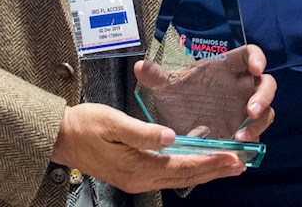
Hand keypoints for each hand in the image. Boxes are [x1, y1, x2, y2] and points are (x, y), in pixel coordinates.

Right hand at [52, 103, 244, 192]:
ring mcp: (136, 179)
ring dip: (205, 171)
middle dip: (214, 170)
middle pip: (185, 176)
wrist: (60, 137)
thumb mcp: (113, 122)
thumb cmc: (84, 125)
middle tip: (241, 163)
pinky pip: (169, 174)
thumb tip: (171, 137)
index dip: (209, 161)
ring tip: (229, 165)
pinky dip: (189, 168)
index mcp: (136, 167)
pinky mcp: (134, 174)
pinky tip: (199, 161)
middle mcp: (139, 178)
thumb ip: (143, 132)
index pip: (182, 165)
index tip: (232, 156)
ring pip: (179, 177)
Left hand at [134, 44, 275, 143]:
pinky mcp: (244, 128)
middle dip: (263, 97)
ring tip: (240, 137)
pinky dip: (251, 138)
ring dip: (259, 123)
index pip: (250, 55)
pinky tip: (237, 147)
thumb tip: (140, 67)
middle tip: (251, 110)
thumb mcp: (166, 88)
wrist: (178, 122)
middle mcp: (242, 86)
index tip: (257, 68)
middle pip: (267, 84)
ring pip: (267, 111)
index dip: (258, 58)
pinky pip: (257, 132)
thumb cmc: (179, 97)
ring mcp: (245, 108)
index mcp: (228, 68)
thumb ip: (156, 77)